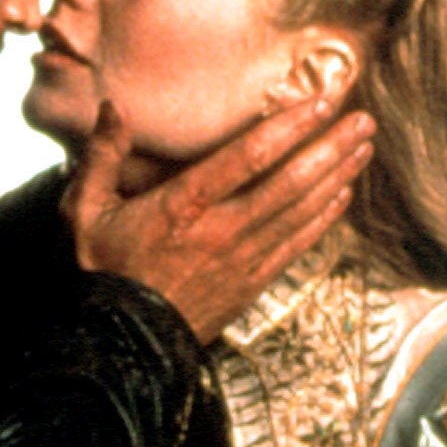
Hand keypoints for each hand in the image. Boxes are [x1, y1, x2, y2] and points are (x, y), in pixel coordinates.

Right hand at [64, 97, 375, 341]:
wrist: (122, 345)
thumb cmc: (102, 274)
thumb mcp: (83, 212)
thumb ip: (101, 157)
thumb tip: (114, 109)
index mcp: (183, 206)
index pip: (247, 157)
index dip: (289, 126)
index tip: (320, 101)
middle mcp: (222, 229)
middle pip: (289, 181)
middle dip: (330, 147)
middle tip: (363, 120)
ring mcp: (241, 258)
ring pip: (301, 211)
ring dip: (336, 176)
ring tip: (363, 148)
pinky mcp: (251, 282)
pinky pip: (297, 244)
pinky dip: (323, 218)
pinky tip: (342, 196)